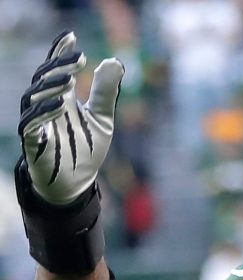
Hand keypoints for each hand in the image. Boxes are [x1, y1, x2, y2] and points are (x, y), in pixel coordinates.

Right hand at [18, 31, 123, 205]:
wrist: (76, 184)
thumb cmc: (87, 150)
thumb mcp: (102, 119)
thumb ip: (105, 93)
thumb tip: (114, 61)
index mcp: (61, 99)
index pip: (56, 70)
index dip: (61, 53)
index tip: (71, 37)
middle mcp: (46, 107)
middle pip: (44, 79)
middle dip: (58, 66)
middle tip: (78, 58)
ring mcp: (37, 123)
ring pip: (34, 97)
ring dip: (51, 86)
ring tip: (69, 78)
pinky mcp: (33, 141)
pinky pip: (32, 123)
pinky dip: (45, 112)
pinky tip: (61, 103)